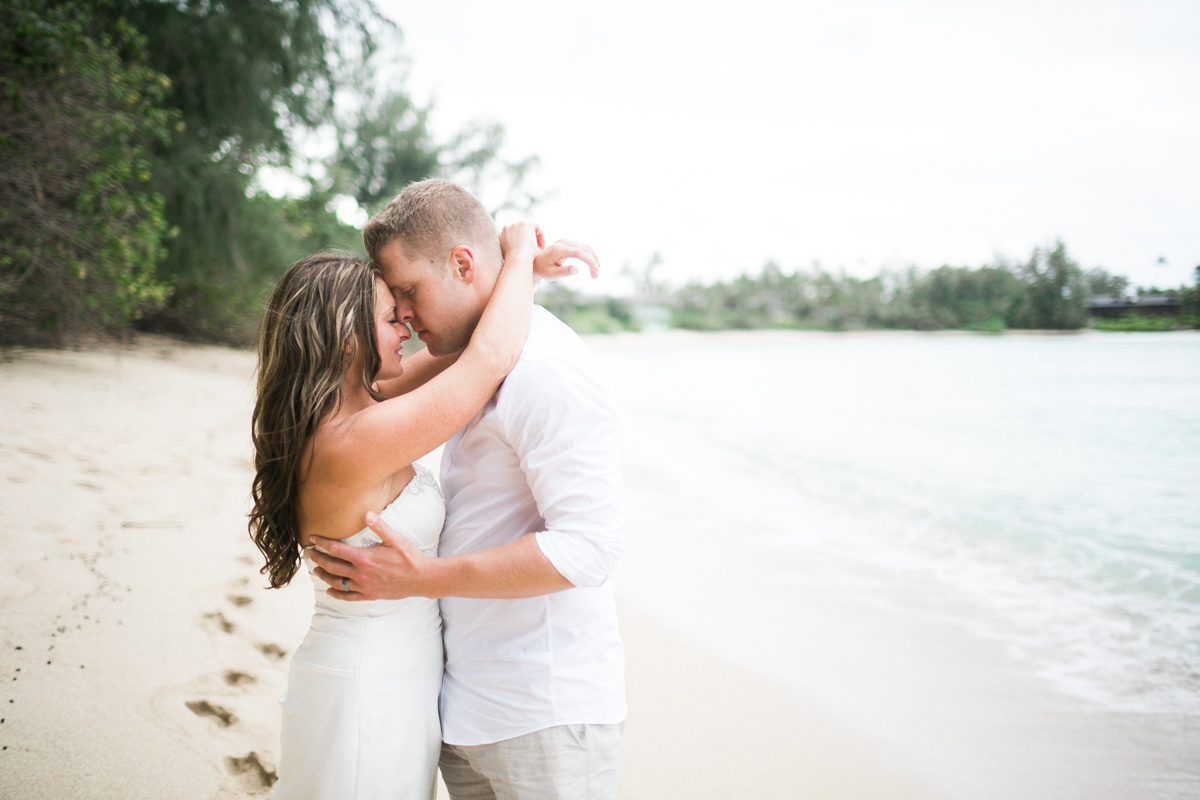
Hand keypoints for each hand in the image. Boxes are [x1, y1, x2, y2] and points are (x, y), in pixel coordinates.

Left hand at [308, 512, 430, 600]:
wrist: (422, 578)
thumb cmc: (410, 557)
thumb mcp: (396, 539)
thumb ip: (379, 526)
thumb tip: (367, 513)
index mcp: (364, 558)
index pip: (336, 549)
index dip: (322, 543)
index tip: (312, 538)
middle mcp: (361, 573)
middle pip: (332, 566)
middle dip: (318, 559)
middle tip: (308, 554)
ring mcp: (364, 586)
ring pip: (337, 583)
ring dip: (324, 576)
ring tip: (316, 570)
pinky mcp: (370, 595)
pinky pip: (349, 597)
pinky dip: (337, 594)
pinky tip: (330, 591)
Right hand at [498, 221, 541, 259]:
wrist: (517, 259)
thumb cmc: (514, 262)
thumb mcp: (508, 256)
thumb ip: (509, 249)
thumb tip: (515, 249)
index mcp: (499, 236)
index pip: (512, 236)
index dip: (521, 243)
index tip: (526, 251)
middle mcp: (506, 228)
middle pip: (520, 231)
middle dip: (527, 239)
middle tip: (535, 249)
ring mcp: (515, 225)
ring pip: (528, 229)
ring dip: (535, 238)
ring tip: (540, 248)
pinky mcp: (525, 224)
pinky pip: (536, 227)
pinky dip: (541, 235)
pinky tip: (542, 246)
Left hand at [534, 239, 600, 280]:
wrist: (537, 263)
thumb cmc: (544, 270)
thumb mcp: (552, 274)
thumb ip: (564, 272)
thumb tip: (576, 269)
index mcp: (558, 249)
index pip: (578, 252)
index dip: (589, 260)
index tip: (595, 270)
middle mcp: (563, 242)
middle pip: (584, 249)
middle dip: (593, 262)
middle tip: (596, 275)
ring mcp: (567, 242)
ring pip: (586, 248)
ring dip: (593, 259)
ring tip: (596, 273)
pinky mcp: (569, 244)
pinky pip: (583, 248)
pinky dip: (589, 256)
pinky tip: (592, 265)